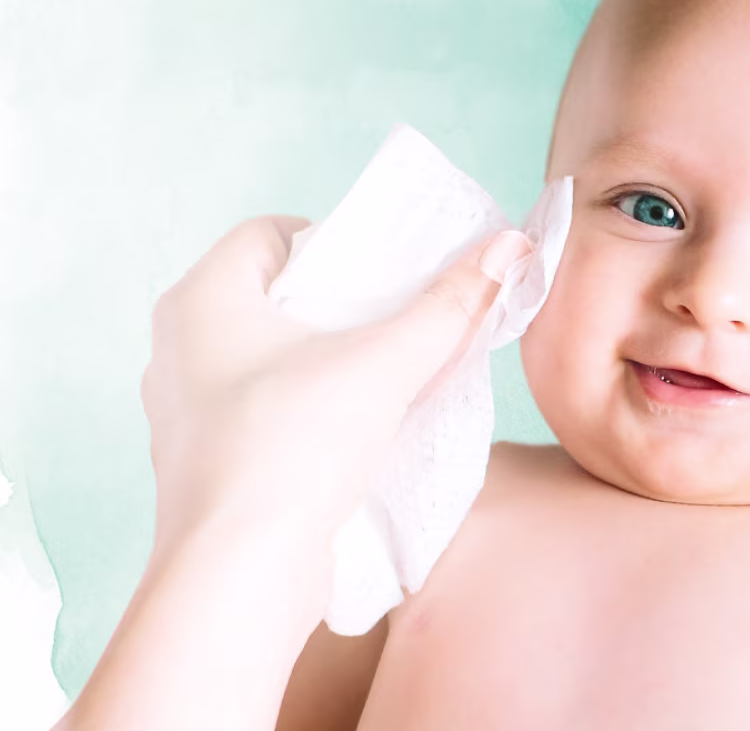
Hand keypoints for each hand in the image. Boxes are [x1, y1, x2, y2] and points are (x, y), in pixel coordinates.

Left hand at [141, 215, 531, 552]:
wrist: (241, 576)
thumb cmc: (293, 451)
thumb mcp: (385, 365)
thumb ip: (450, 304)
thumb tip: (508, 247)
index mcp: (202, 300)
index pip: (267, 235)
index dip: (332, 240)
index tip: (385, 266)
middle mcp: (179, 348)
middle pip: (271, 296)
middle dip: (339, 302)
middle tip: (399, 315)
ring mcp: (185, 410)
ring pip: (267, 357)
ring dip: (327, 358)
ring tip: (388, 373)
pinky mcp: (205, 462)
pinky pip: (262, 410)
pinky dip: (309, 406)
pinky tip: (359, 428)